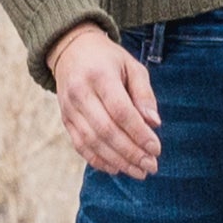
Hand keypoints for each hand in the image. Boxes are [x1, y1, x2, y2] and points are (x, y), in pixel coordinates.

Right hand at [48, 23, 161, 180]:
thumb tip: (154, 123)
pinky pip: (80, 146)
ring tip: (138, 171)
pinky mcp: (65, 120)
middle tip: (151, 166)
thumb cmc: (109, 59)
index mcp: (100, 76)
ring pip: (92, 142)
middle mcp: (80, 93)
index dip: (139, 133)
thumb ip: (144, 94)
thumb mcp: (132, 66)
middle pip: (106, 130)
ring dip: (117, 161)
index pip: (121, 111)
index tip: (156, 148)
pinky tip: (117, 168)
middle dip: (130, 152)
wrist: (72, 50)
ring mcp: (69, 108)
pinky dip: (98, 160)